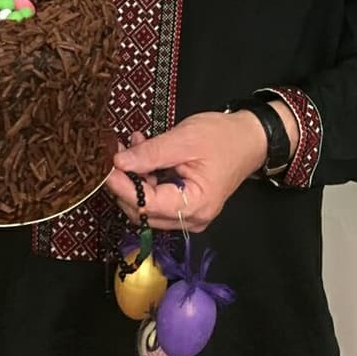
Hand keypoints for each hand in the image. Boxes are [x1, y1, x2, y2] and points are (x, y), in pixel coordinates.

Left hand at [104, 110, 269, 231]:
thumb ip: (151, 153)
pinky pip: (158, 197)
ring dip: (134, 178)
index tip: (106, 168)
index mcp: (194, 205)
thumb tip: (119, 163)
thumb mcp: (185, 139)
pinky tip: (142, 151)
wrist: (250, 138)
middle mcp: (191, 218)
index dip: (123, 187)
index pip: (148, 205)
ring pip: (147, 205)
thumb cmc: (223, 137)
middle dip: (125, 183)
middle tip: (115, 154)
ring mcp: (188, 214)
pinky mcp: (185, 204)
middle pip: (144, 211)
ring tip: (130, 146)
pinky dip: (146, 177)